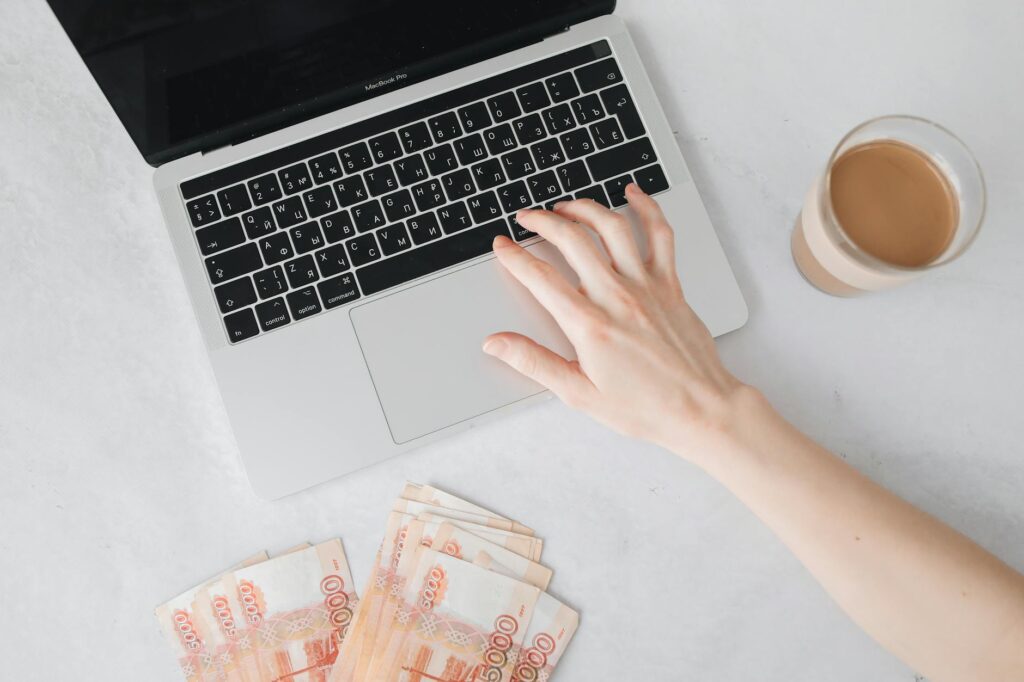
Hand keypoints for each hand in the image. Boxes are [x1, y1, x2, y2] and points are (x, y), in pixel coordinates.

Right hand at [483, 184, 757, 462]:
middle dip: (542, 221)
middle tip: (526, 218)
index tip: (502, 246)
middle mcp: (617, 297)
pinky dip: (646, 208)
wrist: (700, 409)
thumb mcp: (578, 393)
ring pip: (612, 228)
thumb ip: (534, 362)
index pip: (541, 278)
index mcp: (590, 325)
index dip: (515, 257)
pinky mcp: (670, 284)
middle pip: (572, 241)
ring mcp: (647, 286)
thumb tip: (497, 343)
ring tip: (565, 205)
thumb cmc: (645, 407)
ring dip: (584, 208)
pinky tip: (632, 194)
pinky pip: (660, 235)